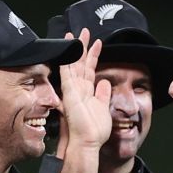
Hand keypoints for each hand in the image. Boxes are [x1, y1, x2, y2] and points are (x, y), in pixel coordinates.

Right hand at [57, 31, 111, 150]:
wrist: (87, 141)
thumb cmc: (94, 130)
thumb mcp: (103, 108)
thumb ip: (103, 94)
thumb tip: (105, 81)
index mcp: (87, 92)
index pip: (90, 70)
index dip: (93, 56)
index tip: (97, 43)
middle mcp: (78, 88)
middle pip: (81, 63)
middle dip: (83, 46)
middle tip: (85, 31)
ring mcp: (73, 89)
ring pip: (74, 64)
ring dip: (76, 48)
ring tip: (78, 33)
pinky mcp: (69, 92)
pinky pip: (67, 71)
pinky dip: (68, 59)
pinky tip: (69, 47)